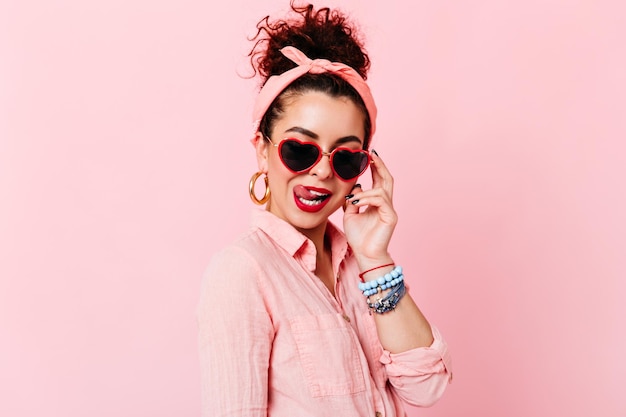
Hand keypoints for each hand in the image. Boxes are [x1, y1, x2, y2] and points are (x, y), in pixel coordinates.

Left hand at [343, 150, 397, 267]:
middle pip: (387, 179)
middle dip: (380, 165)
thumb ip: (352, 200)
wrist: (365, 255)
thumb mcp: (350, 214)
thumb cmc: (358, 237)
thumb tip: (355, 187)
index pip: (378, 180)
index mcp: (377, 202)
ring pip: (382, 190)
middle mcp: (386, 204)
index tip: (368, 155)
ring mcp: (390, 210)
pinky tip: (356, 203)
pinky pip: (380, 201)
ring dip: (365, 191)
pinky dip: (367, 199)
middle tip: (371, 154)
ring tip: (352, 198)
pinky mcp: (391, 217)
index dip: (375, 167)